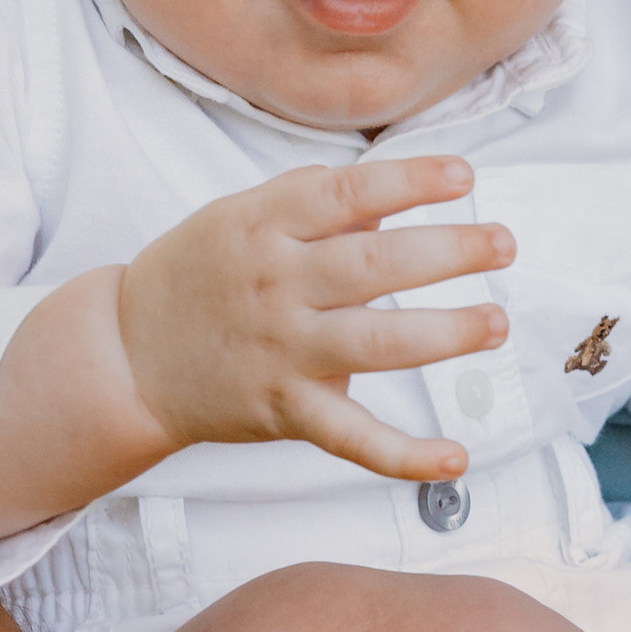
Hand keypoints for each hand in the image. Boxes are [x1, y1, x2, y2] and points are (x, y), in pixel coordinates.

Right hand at [118, 154, 512, 479]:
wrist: (126, 355)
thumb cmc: (197, 274)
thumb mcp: (241, 216)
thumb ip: (314, 200)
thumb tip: (392, 194)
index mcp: (265, 225)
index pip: (347, 194)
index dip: (410, 181)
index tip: (465, 175)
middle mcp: (276, 284)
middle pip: (374, 264)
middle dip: (449, 252)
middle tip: (504, 243)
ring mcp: (282, 351)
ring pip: (375, 343)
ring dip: (445, 334)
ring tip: (496, 322)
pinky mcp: (284, 411)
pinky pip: (351, 438)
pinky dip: (404, 455)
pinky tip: (456, 457)